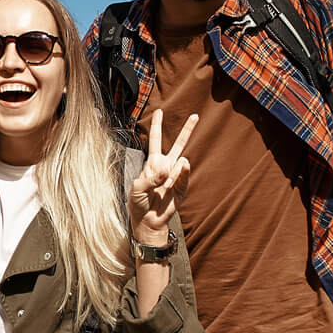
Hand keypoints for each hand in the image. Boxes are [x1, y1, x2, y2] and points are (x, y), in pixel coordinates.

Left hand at [129, 110, 195, 245]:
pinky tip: (174, 181)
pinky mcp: (183, 187)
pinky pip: (184, 176)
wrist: (148, 220)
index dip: (156, 126)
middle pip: (178, 144)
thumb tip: (166, 170)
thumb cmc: (138, 203)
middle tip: (195, 115)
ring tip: (163, 187)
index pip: (155, 140)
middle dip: (187, 130)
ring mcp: (176, 176)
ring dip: (171, 174)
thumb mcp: (137, 188)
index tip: (159, 111)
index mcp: (152, 163)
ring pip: (181, 162)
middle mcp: (166, 166)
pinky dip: (180, 176)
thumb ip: (150, 177)